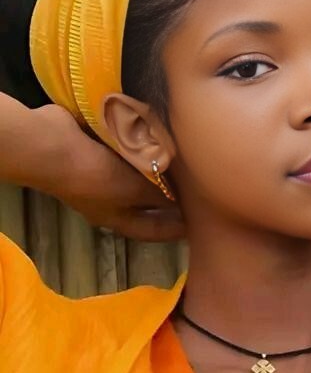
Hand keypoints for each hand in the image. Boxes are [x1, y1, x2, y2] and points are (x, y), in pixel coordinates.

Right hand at [34, 105, 184, 240]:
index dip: (172, 231)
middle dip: (167, 200)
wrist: (54, 146)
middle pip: (144, 203)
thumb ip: (159, 196)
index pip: (150, 230)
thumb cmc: (96, 177)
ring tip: (183, 165)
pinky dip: (144, 150)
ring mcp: (102, 173)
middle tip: (195, 193)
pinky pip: (128, 153)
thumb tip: (180, 203)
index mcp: (116, 217)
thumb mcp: (134, 191)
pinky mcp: (100, 150)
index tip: (194, 229)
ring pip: (137, 176)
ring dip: (156, 171)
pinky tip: (160, 141)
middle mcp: (109, 198)